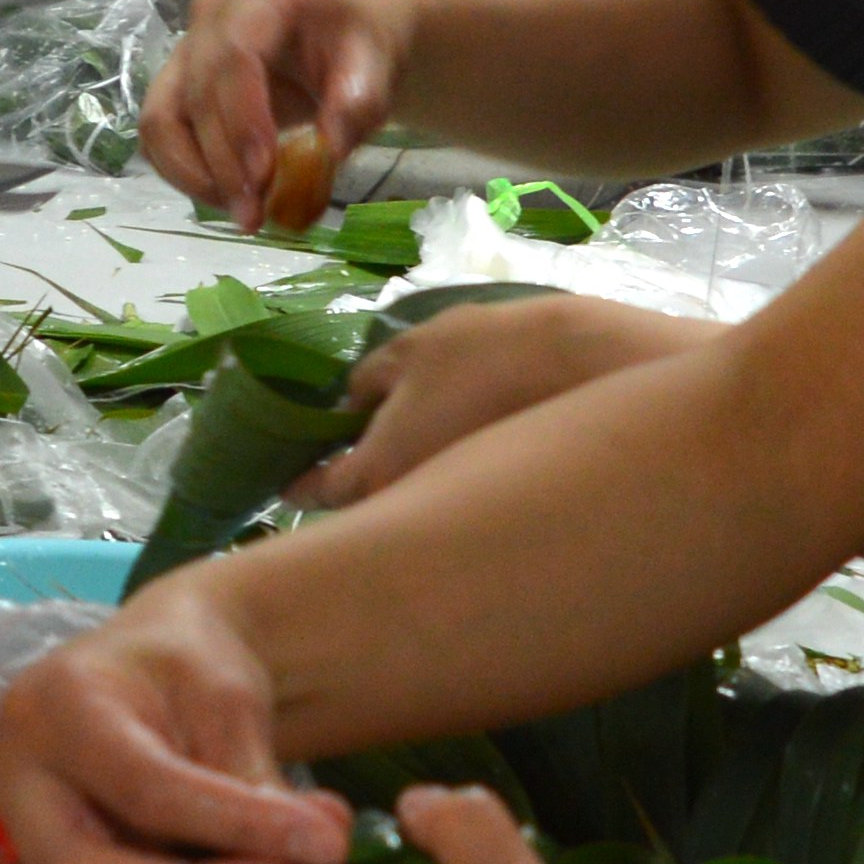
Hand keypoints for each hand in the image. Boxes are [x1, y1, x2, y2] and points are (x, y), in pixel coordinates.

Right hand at [0, 598, 347, 863]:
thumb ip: (258, 779)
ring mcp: (22, 849)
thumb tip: (322, 851)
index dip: (235, 826)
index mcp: (53, 709)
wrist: (150, 672)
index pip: (141, 786)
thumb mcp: (229, 697)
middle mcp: (16, 784)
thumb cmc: (186, 667)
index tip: (325, 846)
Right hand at [146, 0, 405, 220]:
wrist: (344, 33)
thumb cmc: (358, 43)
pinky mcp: (177, 87)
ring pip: (160, 118)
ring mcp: (187, 52)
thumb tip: (327, 154)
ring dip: (192, 174)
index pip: (233, 55)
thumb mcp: (375, 67)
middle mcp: (210, 17)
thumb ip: (357, 106)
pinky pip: (159, 136)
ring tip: (239, 212)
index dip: (241, 119)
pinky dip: (184, 172)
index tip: (263, 176)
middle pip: (196, 93)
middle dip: (223, 163)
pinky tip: (224, 198)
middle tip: (255, 217)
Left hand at [307, 295, 695, 502]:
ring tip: (400, 435)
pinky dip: (436, 476)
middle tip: (346, 446)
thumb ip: (366, 381)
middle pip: (363, 509)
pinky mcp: (489, 503)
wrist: (578, 371)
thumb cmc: (479, 357)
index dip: (296, 479)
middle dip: (350, 485)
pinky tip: (450, 438)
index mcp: (375, 474)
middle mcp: (408, 509)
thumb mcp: (407, 353)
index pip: (317, 493)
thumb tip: (349, 399)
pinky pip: (447, 497)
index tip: (285, 472)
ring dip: (397, 482)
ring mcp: (451, 511)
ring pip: (408, 504)